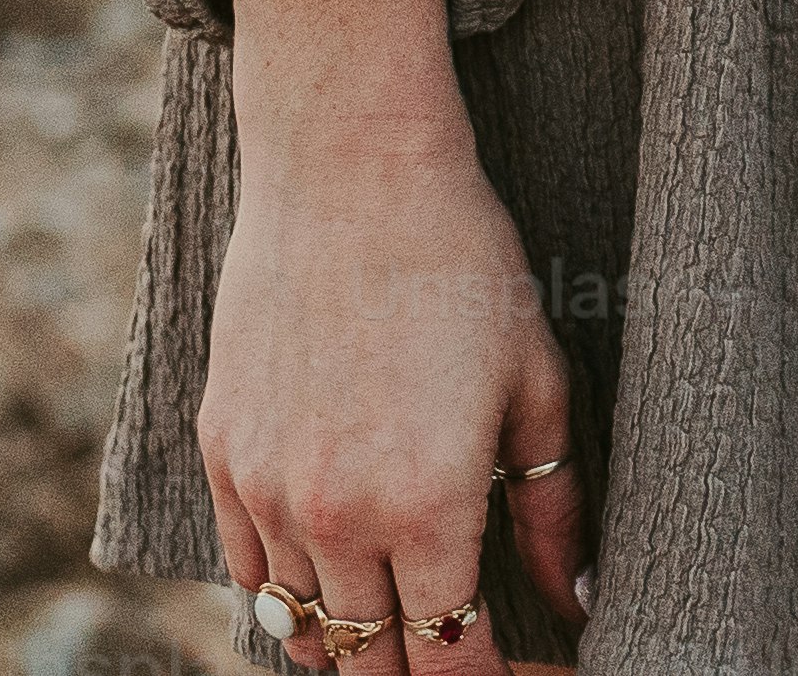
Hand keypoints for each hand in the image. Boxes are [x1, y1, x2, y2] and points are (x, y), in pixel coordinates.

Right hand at [208, 0, 585, 665]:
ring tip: (397, 625)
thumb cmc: (464, 264)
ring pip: (304, 628)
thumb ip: (553, 506)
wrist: (349, 171)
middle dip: (419, 668)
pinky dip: (287, 597)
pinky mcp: (222, 456)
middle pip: (372, 658)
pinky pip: (248, 574)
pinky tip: (329, 585)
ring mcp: (269, 490)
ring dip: (351, 640)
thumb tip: (576, 597)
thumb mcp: (535, 381)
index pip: (450, 657)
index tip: (510, 666)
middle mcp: (338, 516)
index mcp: (429, 504)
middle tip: (456, 646)